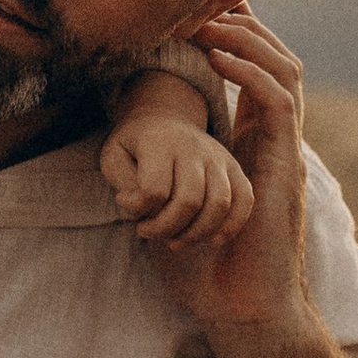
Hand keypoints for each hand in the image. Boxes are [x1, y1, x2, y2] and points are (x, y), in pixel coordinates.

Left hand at [98, 111, 255, 250]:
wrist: (165, 117)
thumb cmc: (136, 145)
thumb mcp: (113, 155)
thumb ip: (123, 182)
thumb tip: (146, 207)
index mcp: (160, 142)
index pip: (155, 190)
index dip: (137, 208)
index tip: (124, 201)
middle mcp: (194, 147)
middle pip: (189, 201)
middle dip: (165, 228)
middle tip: (147, 231)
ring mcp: (218, 157)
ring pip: (219, 204)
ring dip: (196, 234)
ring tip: (174, 240)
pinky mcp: (233, 167)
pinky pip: (244, 199)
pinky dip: (231, 225)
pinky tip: (212, 240)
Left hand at [165, 5, 311, 337]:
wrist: (241, 310)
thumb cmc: (204, 267)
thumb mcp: (172, 201)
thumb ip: (160, 170)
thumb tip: (119, 152)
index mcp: (250, 142)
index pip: (251, 69)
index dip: (232, 33)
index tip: (197, 5)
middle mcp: (272, 139)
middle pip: (274, 57)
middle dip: (244, 21)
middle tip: (204, 0)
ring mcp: (282, 150)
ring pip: (284, 69)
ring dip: (248, 38)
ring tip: (210, 20)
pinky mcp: (283, 165)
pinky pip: (278, 101)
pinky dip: (252, 72)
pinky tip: (220, 57)